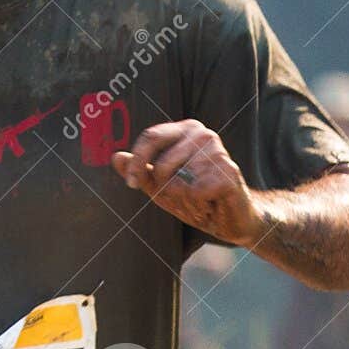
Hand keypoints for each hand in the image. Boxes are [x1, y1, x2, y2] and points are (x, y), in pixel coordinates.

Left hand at [112, 119, 259, 245]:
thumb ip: (140, 170)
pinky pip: (192, 193)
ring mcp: (217, 151)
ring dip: (182, 200)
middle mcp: (202, 134)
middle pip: (160, 166)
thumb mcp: (160, 184)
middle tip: (183, 196)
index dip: (137, 163)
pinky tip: (211, 203)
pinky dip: (197, 206)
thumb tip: (116, 157)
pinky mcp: (227, 171)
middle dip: (164, 189)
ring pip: (176, 183)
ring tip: (199, 199)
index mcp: (185, 130)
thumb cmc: (195, 197)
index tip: (131, 184)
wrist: (232, 218)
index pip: (150, 136)